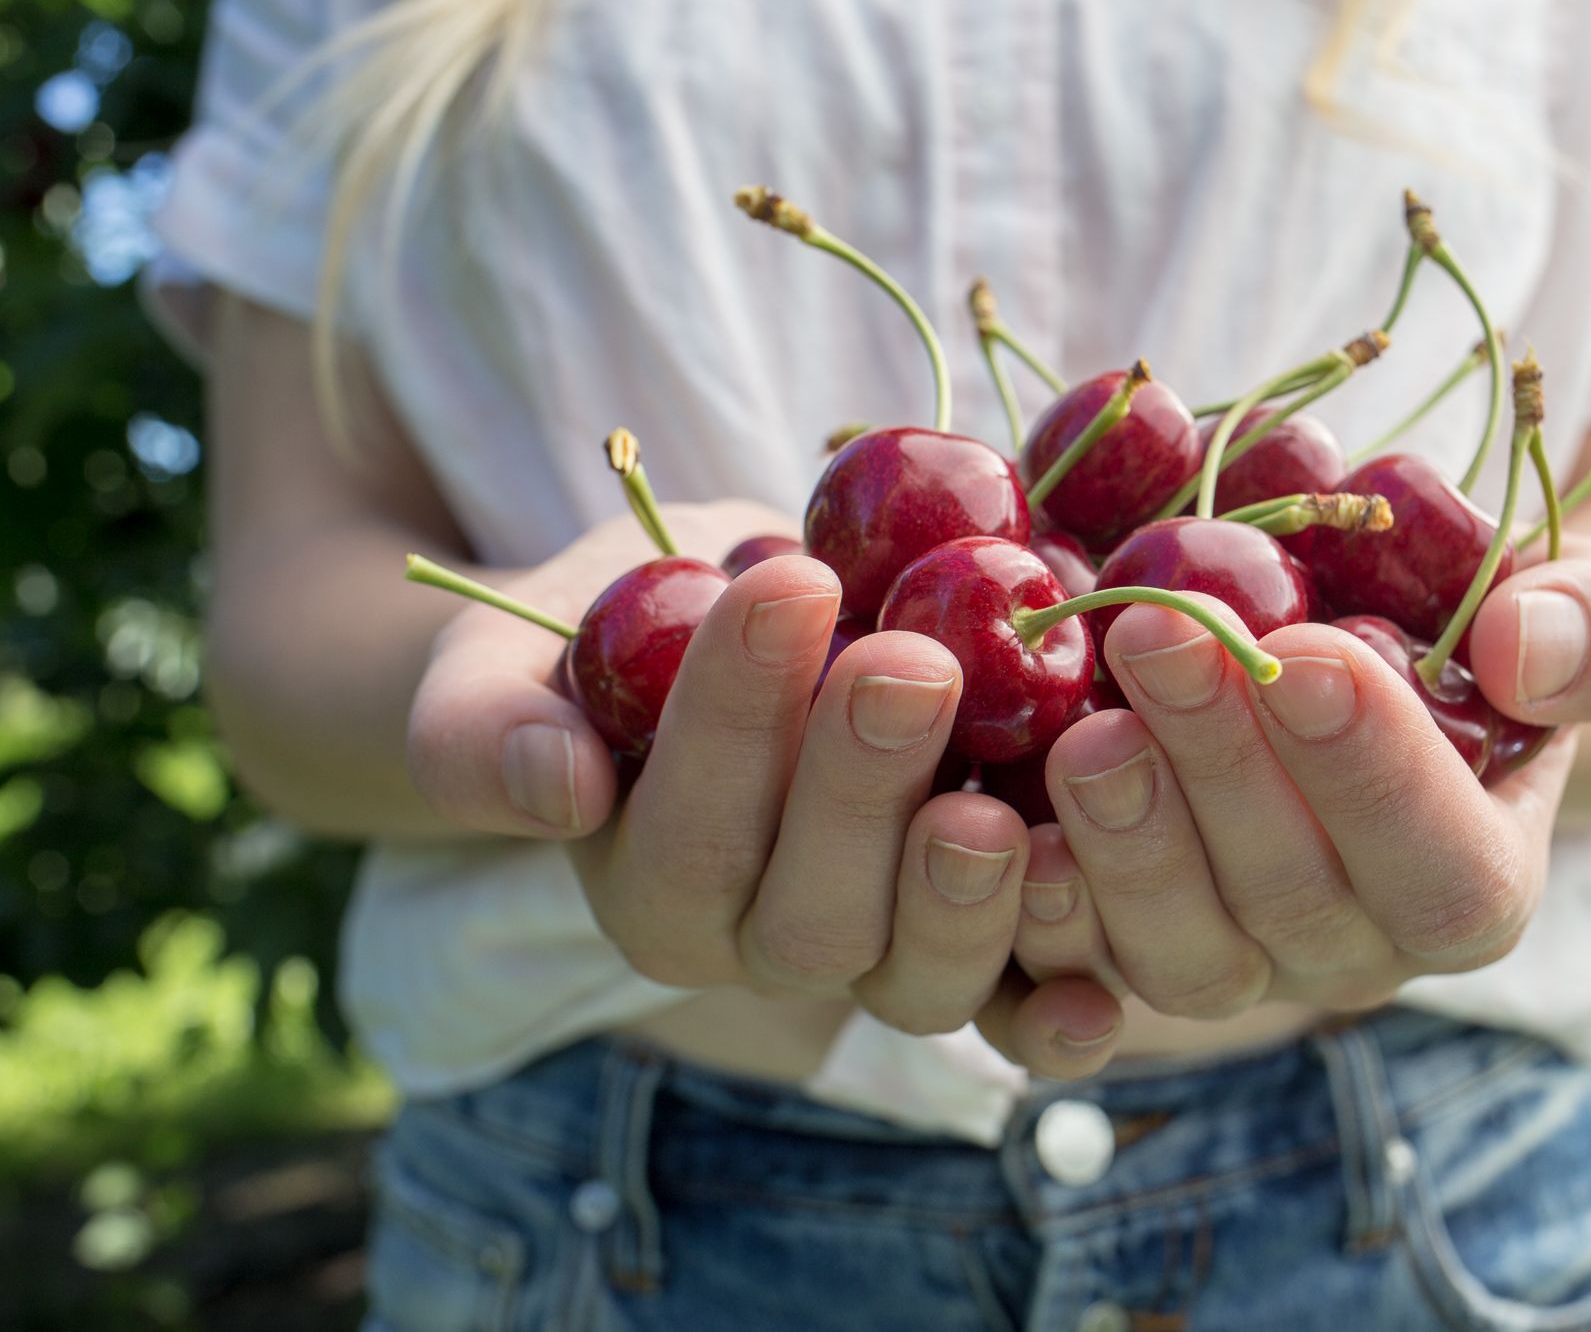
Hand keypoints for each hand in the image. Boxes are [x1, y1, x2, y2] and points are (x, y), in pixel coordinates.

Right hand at [402, 503, 1123, 1076]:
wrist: (744, 631)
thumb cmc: (620, 636)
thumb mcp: (513, 659)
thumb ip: (490, 728)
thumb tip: (556, 785)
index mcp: (655, 892)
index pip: (684, 832)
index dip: (732, 719)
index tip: (783, 584)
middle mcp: (770, 948)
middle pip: (813, 917)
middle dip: (859, 791)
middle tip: (909, 664)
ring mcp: (886, 956)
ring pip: (920, 975)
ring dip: (966, 900)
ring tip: (997, 803)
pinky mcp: (986, 943)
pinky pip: (1021, 1006)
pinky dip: (1058, 1011)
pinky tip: (1096, 997)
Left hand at [1011, 538, 1590, 1025]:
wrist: (1389, 650)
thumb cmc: (1497, 622)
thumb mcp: (1589, 602)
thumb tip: (1531, 648)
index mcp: (1471, 883)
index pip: (1439, 867)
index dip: (1374, 774)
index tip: (1307, 654)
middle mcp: (1347, 949)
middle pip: (1288, 910)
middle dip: (1220, 774)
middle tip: (1158, 639)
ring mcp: (1228, 956)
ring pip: (1174, 955)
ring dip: (1122, 848)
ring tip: (1077, 728)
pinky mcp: (1118, 945)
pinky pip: (1066, 974)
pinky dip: (1023, 921)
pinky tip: (981, 826)